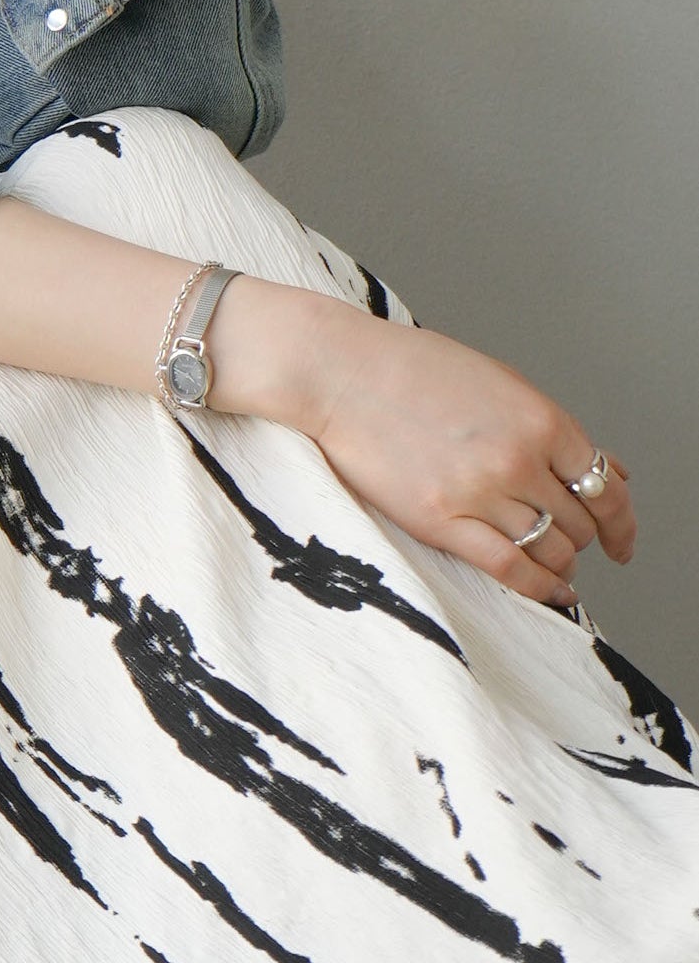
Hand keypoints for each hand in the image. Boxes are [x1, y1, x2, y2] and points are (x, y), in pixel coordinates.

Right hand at [297, 307, 635, 608]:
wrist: (339, 373)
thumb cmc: (412, 369)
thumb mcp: (499, 382)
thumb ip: (554, 429)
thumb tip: (612, 470)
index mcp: (539, 419)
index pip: (605, 487)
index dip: (623, 523)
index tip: (623, 542)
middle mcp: (518, 459)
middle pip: (579, 523)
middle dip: (582, 538)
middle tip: (571, 544)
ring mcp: (480, 492)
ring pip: (550, 549)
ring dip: (560, 563)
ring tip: (554, 567)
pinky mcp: (440, 521)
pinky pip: (509, 569)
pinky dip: (537, 587)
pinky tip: (547, 592)